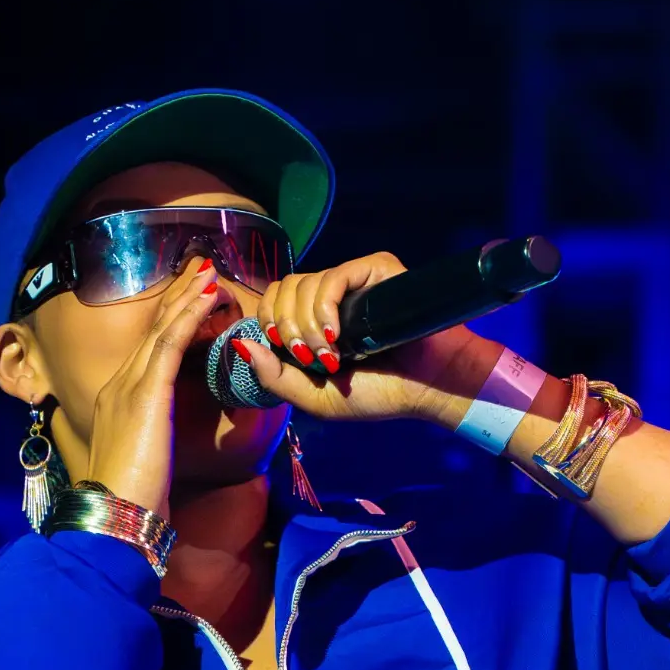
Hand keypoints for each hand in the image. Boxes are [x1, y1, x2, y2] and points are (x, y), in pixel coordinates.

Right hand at [84, 256, 221, 518]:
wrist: (116, 515)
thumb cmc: (132, 500)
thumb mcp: (142, 461)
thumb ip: (151, 438)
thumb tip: (163, 439)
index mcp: (116, 400)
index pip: (147, 350)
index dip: (168, 320)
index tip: (188, 297)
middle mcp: (119, 385)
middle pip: (152, 330)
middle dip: (176, 296)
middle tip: (200, 268)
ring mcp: (129, 386)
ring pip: (161, 330)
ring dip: (186, 297)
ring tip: (209, 273)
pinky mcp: (146, 394)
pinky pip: (170, 344)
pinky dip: (189, 317)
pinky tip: (207, 298)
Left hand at [234, 251, 494, 426]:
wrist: (429, 388)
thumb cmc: (380, 395)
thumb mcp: (315, 398)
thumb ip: (275, 377)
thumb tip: (241, 344)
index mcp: (313, 321)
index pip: (272, 300)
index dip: (270, 324)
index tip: (290, 356)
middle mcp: (330, 297)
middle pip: (281, 289)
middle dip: (286, 329)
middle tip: (312, 359)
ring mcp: (352, 281)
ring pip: (302, 285)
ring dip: (307, 328)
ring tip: (332, 356)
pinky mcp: (374, 270)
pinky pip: (332, 276)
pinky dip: (324, 308)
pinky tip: (335, 334)